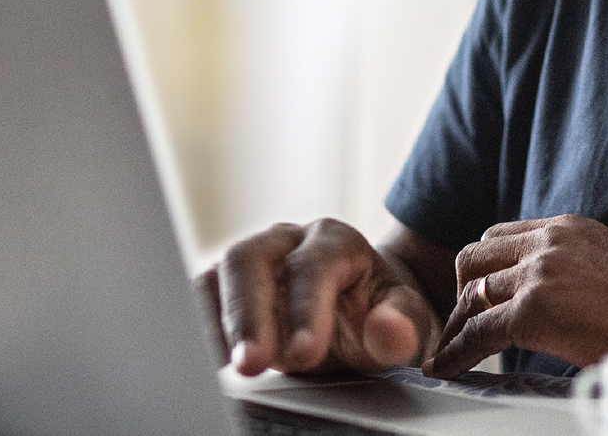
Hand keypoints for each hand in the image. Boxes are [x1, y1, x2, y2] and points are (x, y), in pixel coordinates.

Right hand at [196, 218, 437, 375]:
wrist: (362, 308)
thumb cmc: (382, 311)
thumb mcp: (408, 319)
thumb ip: (402, 325)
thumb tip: (389, 333)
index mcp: (334, 241)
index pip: (312, 266)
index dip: (305, 309)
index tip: (304, 354)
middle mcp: (285, 241)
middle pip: (250, 260)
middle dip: (248, 315)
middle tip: (252, 364)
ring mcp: (251, 260)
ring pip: (218, 275)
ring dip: (217, 322)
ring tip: (226, 366)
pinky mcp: (226, 286)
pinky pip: (201, 297)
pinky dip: (199, 327)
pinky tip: (204, 361)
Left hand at [424, 214, 607, 376]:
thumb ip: (573, 267)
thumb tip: (555, 294)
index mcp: (566, 228)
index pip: (501, 238)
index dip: (485, 269)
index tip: (478, 295)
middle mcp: (548, 242)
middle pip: (475, 257)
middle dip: (464, 290)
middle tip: (464, 322)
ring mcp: (538, 274)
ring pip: (471, 293)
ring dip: (458, 323)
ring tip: (452, 349)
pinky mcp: (534, 310)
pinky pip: (478, 332)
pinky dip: (457, 351)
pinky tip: (447, 367)